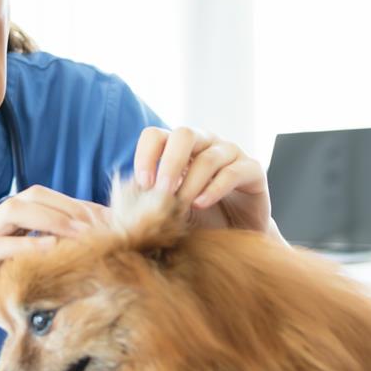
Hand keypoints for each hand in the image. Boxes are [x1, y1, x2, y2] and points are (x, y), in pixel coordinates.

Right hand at [0, 185, 106, 345]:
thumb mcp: (28, 271)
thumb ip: (51, 256)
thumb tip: (97, 250)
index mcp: (5, 221)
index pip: (43, 198)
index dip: (75, 203)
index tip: (106, 218)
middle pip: (30, 197)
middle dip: (66, 207)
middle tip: (97, 225)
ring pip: (11, 211)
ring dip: (49, 218)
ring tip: (79, 233)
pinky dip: (24, 244)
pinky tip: (50, 249)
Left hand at [133, 126, 271, 232]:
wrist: (237, 236)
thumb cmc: (199, 220)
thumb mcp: (169, 210)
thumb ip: (148, 202)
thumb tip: (118, 204)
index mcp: (179, 148)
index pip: (155, 136)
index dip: (146, 154)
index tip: (143, 182)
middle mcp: (205, 143)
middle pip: (184, 134)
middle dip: (169, 162)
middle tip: (162, 191)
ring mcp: (230, 153)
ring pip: (208, 156)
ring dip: (191, 182)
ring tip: (184, 205)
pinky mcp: (252, 169)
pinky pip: (232, 171)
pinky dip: (214, 188)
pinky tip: (201, 204)